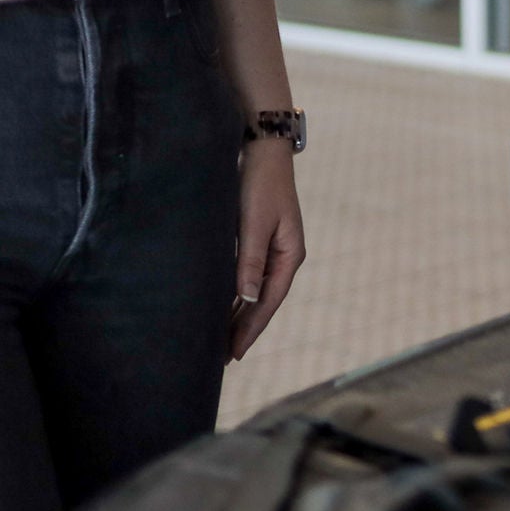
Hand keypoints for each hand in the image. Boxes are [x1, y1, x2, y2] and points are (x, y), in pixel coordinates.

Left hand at [230, 138, 305, 362]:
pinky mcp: (258, 240)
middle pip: (263, 301)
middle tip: (222, 359)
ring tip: (219, 341)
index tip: (233, 355)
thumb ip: (250, 261)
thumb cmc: (259, 185)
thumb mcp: (254, 224)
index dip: (251, 329)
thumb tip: (245, 300)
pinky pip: (247, 277)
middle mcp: (283, 256)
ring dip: (238, 314)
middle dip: (243, 328)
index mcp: (290, 255)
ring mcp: (272, 248)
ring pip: (254, 291)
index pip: (269, 302)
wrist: (261, 150)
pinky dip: (234, 295)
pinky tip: (221, 307)